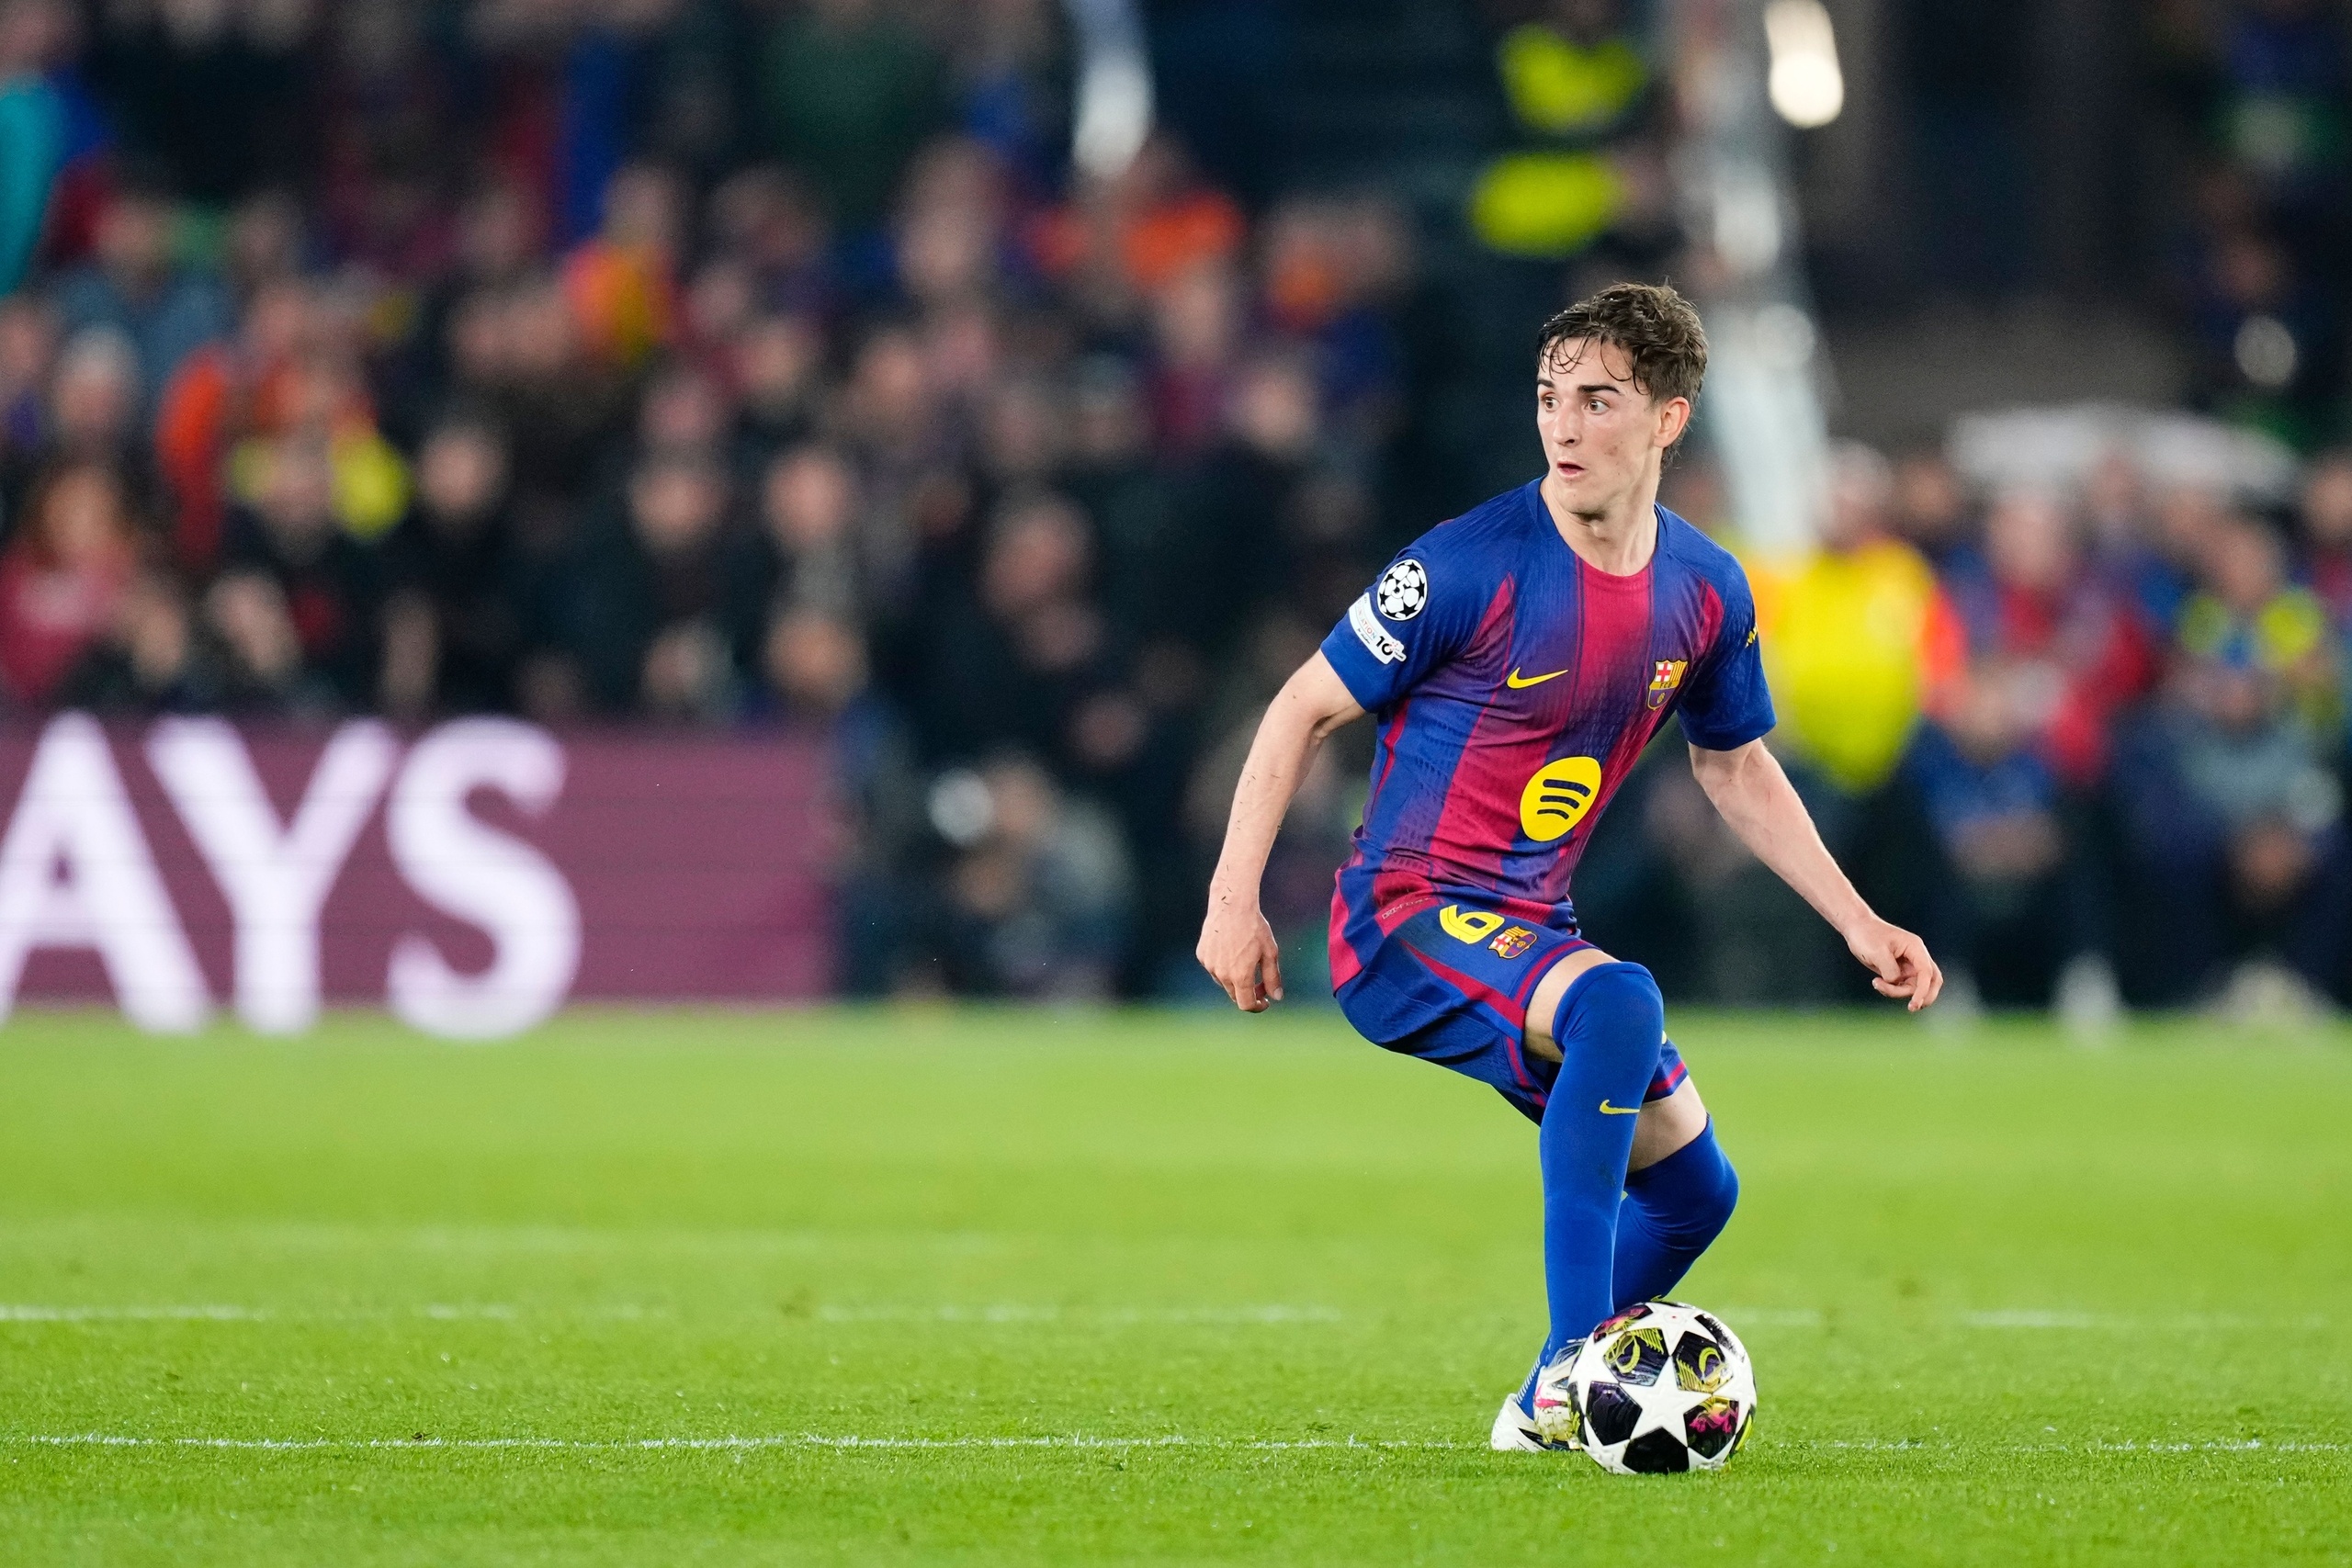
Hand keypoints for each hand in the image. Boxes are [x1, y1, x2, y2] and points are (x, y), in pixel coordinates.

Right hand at [1197, 891, 1283, 1011]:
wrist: (1232, 905)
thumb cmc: (1254, 927)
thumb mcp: (1270, 952)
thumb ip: (1272, 977)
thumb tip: (1276, 997)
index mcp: (1240, 976)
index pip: (1245, 1004)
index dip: (1257, 1007)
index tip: (1264, 1001)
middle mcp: (1222, 974)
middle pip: (1235, 994)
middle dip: (1248, 992)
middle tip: (1261, 982)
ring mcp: (1209, 964)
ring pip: (1224, 981)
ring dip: (1235, 978)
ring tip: (1246, 959)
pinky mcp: (1202, 955)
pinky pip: (1214, 967)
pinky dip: (1223, 965)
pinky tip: (1231, 949)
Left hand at [1843, 916, 1943, 1010]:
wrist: (1857, 928)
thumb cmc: (1867, 935)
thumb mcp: (1877, 952)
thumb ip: (1889, 969)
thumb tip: (1896, 982)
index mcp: (1915, 948)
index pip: (1927, 973)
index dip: (1923, 990)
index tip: (1914, 1005)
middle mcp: (1916, 957)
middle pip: (1932, 981)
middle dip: (1924, 996)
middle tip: (1912, 1008)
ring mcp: (1909, 965)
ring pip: (1914, 986)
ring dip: (1898, 992)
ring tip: (1876, 983)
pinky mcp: (1900, 971)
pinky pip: (1903, 986)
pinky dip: (1892, 990)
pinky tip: (1876, 982)